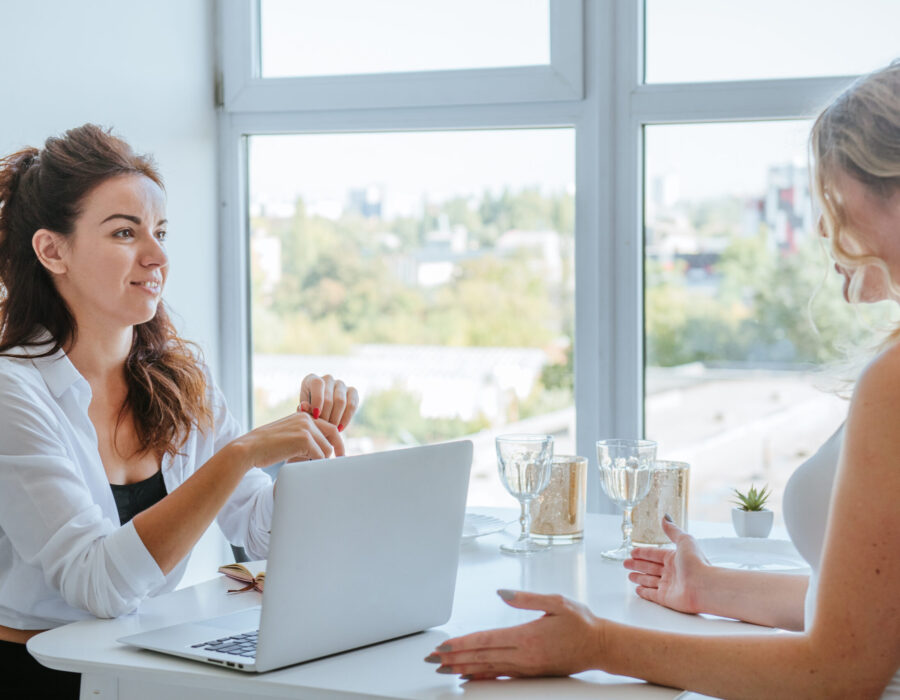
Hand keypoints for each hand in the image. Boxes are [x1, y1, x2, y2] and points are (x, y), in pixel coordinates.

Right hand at [231, 411, 343, 469]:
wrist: (249, 448)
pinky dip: (313, 464)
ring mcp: (306, 428)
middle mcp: (307, 418)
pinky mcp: (304, 439)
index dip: (336, 441)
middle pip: (333, 435)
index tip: (340, 454)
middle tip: (341, 461)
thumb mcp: (289, 436)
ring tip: (302, 464)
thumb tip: (326, 450)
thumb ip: (305, 438)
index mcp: (303, 416)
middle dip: (338, 449)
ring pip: (327, 449)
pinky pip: (319, 456)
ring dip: (319, 460)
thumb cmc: (266, 447)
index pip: (329, 427)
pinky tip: (299, 464)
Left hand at [297, 374, 358, 431]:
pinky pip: (352, 405)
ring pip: (341, 401)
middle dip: (325, 415)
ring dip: (335, 418)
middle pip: (329, 397)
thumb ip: (303, 409)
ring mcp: (341, 384)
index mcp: (312, 379)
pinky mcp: (352, 391)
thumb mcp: (304, 411)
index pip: (318, 384)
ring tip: (331, 430)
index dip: (317, 400)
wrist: (321, 414)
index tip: (316, 416)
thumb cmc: (309, 412)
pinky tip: (340, 428)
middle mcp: (327, 379)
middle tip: (323, 428)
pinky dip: (346, 418)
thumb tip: (304, 406)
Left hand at [426, 590, 602, 679]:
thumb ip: (526, 598)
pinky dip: (482, 675)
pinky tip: (469, 676)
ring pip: (488, 668)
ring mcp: (527, 667)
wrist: (601, 646)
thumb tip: (500, 593)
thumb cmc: (581, 622)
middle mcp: (524, 655)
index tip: (443, 645)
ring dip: (463, 668)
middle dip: (454, 658)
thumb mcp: (556, 601)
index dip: (462, 644)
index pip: (486, 641)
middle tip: (432, 659)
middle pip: (481, 657)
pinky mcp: (531, 672)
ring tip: (443, 668)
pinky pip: (500, 675)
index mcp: (527, 636)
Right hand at [623, 516, 710, 613]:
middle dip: (638, 565)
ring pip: (650, 580)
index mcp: (674, 558)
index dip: (643, 553)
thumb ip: (673, 530)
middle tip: (626, 563)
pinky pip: (652, 594)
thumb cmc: (696, 563)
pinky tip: (638, 590)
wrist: (704, 586)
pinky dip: (644, 592)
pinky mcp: (666, 598)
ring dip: (639, 578)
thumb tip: (665, 517)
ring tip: (630, 576)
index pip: (654, 554)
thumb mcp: (684, 540)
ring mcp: (668, 586)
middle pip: (650, 567)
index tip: (633, 552)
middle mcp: (671, 572)